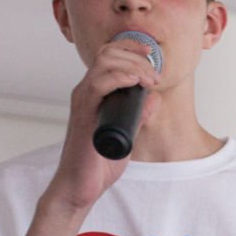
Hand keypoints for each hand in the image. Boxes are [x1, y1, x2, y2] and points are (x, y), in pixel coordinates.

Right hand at [46, 36, 162, 210]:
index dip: (130, 48)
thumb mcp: (128, 133)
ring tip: (150, 79)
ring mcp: (83, 102)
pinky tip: (134, 80)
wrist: (80, 186)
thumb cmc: (99, 163)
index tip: (151, 54)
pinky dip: (117, 77)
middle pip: (108, 54)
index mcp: (96, 93)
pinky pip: (96, 85)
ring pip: (103, 64)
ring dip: (133, 65)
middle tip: (155, 75)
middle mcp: (87, 93)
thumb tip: (155, 99)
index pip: (109, 56)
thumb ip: (139, 115)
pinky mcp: (82, 115)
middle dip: (137, 57)